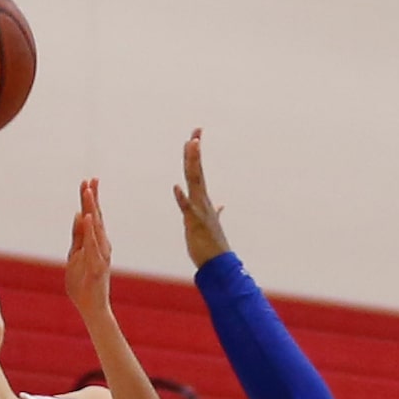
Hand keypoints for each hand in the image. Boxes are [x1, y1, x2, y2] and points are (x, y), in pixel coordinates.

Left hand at [64, 179, 111, 321]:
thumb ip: (77, 236)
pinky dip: (90, 231)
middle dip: (92, 199)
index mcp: (94, 243)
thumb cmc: (83, 284)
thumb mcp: (74, 255)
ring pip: (96, 228)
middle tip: (90, 179)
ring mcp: (101, 256)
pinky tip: (86, 217)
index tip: (87, 181)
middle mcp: (101, 247)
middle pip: (96, 218)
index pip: (92, 217)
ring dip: (92, 209)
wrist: (91, 308)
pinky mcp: (98, 267)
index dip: (90, 199)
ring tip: (88, 192)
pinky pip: (93, 245)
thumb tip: (77, 214)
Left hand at [174, 130, 230, 268]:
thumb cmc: (212, 246)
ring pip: (194, 183)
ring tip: (191, 146)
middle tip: (195, 133)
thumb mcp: (212, 225)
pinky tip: (176, 187)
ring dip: (192, 164)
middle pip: (196, 172)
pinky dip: (182, 198)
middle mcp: (202, 202)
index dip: (195, 154)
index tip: (195, 136)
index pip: (198, 172)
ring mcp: (199, 211)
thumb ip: (216, 213)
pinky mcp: (195, 223)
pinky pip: (187, 209)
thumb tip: (222, 205)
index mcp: (203, 201)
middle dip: (195, 152)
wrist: (218, 265)